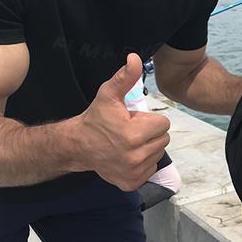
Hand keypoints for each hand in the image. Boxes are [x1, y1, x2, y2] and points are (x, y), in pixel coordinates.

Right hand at [74, 53, 169, 190]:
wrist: (77, 146)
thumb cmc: (96, 118)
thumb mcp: (109, 94)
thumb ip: (125, 77)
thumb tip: (135, 58)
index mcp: (134, 135)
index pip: (163, 124)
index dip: (150, 119)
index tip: (134, 120)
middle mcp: (136, 156)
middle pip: (163, 139)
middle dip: (151, 132)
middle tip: (131, 130)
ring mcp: (134, 172)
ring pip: (158, 153)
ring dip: (148, 146)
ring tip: (129, 142)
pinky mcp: (131, 183)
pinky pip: (151, 168)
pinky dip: (143, 162)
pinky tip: (128, 155)